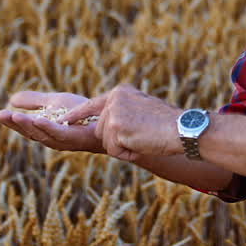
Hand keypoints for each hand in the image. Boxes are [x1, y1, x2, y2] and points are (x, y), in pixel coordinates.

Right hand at [0, 91, 103, 153]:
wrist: (106, 116)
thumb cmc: (82, 112)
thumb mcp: (54, 102)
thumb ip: (35, 101)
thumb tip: (11, 99)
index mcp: (44, 130)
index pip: (24, 127)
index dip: (11, 122)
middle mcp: (51, 138)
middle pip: (29, 133)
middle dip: (15, 124)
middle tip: (0, 115)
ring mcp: (63, 140)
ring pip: (41, 134)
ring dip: (27, 125)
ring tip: (14, 115)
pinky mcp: (75, 137)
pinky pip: (59, 134)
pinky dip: (47, 127)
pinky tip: (37, 119)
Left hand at [64, 84, 182, 161]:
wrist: (182, 128)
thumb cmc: (169, 124)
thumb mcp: (143, 109)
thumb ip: (124, 112)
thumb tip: (110, 124)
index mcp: (120, 92)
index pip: (92, 105)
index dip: (77, 116)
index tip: (62, 122)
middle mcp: (114, 99)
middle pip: (100, 129)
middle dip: (116, 140)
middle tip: (140, 137)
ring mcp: (113, 113)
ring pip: (106, 142)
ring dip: (124, 147)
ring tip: (144, 139)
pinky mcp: (115, 128)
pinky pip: (114, 151)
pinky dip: (128, 154)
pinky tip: (142, 145)